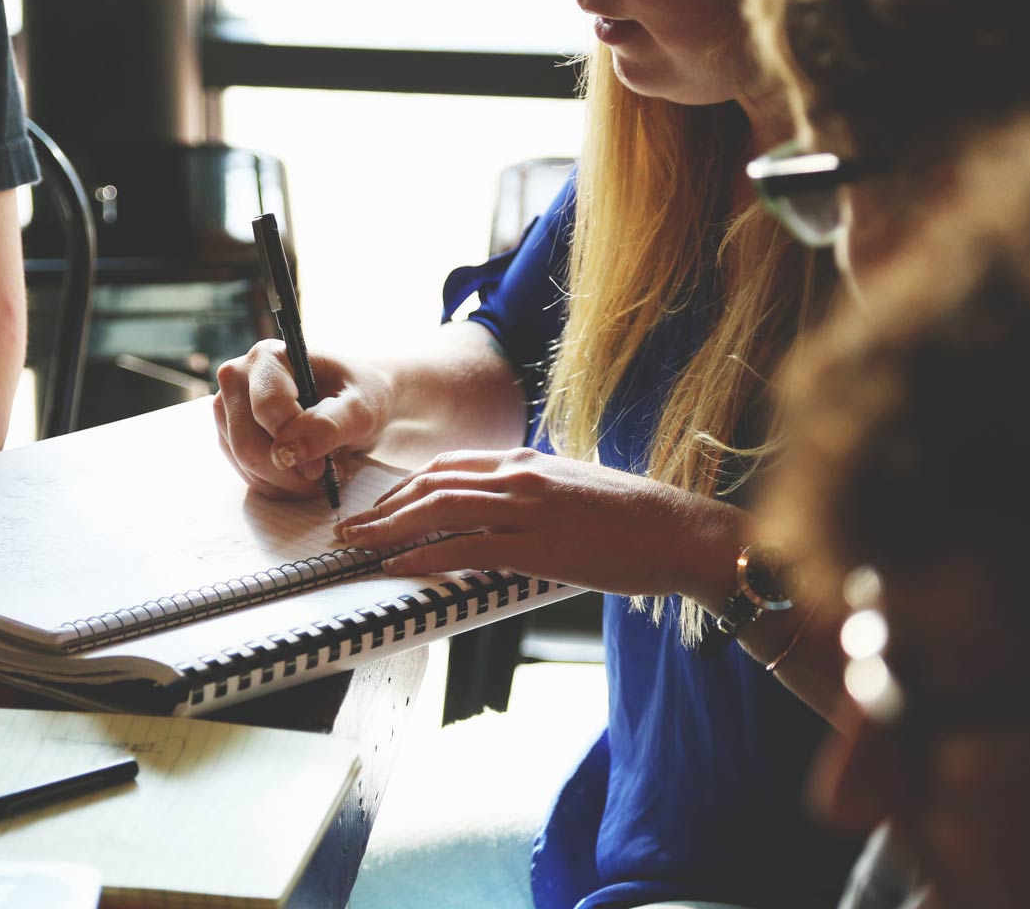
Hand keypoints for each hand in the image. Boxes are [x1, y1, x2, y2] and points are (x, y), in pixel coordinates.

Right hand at [212, 340, 393, 498]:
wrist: (356, 402)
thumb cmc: (360, 395)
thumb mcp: (360, 409)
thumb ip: (327, 426)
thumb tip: (286, 453)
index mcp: (268, 357)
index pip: (267, 409)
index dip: (296, 443)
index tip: (325, 465)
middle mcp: (238, 378)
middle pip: (247, 444)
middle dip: (290, 471)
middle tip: (326, 474)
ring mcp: (229, 410)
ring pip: (246, 465)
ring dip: (287, 481)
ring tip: (321, 470)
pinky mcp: (231, 436)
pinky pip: (248, 476)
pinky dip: (280, 485)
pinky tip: (304, 472)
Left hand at [334, 448, 747, 606]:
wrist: (680, 531)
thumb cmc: (634, 519)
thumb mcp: (573, 490)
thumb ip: (533, 494)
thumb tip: (502, 513)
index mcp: (526, 461)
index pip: (448, 466)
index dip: (405, 487)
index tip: (379, 507)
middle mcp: (519, 476)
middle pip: (431, 484)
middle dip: (383, 508)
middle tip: (350, 529)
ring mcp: (526, 508)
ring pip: (439, 511)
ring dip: (389, 530)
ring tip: (358, 547)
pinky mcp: (538, 545)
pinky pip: (466, 548)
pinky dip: (424, 557)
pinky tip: (398, 568)